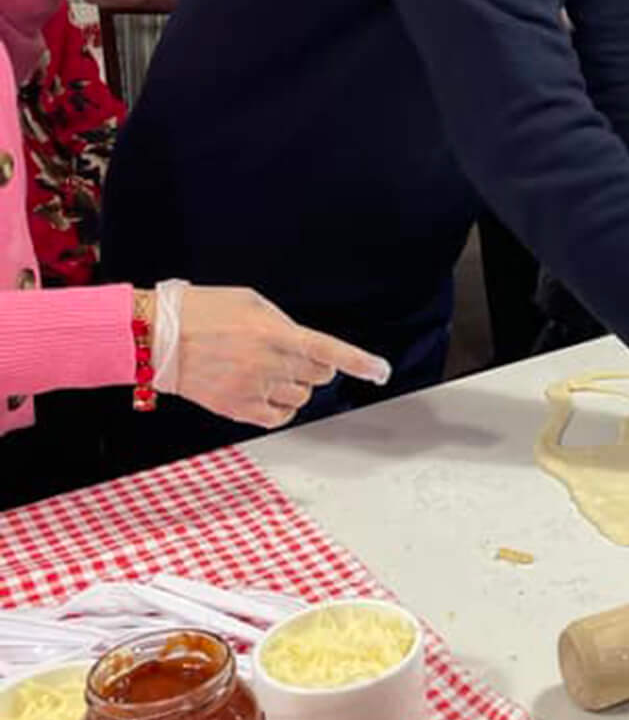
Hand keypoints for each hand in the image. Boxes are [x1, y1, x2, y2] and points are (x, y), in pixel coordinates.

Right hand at [165, 286, 390, 429]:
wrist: (157, 336)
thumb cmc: (202, 312)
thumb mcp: (251, 302)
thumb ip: (283, 323)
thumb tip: (303, 343)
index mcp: (275, 333)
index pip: (329, 350)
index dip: (360, 362)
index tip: (381, 372)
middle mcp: (269, 364)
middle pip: (319, 376)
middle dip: (312, 366)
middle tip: (286, 354)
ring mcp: (253, 389)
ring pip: (301, 397)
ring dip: (293, 385)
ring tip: (265, 369)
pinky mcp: (237, 409)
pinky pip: (278, 417)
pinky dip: (279, 408)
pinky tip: (263, 392)